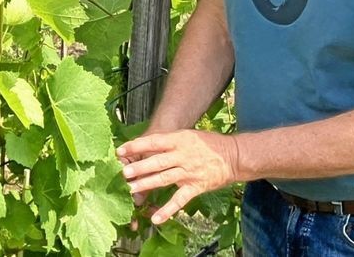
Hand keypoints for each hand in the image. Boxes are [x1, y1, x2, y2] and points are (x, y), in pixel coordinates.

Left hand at [116, 129, 240, 224]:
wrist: (233, 155)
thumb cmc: (207, 143)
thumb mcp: (187, 135)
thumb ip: (168, 141)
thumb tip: (145, 145)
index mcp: (179, 140)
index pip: (153, 142)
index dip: (136, 146)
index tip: (120, 150)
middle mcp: (183, 155)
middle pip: (157, 162)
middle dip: (139, 167)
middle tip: (123, 172)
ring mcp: (189, 172)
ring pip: (164, 179)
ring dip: (147, 184)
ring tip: (131, 188)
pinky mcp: (196, 187)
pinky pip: (180, 200)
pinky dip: (168, 210)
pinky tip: (156, 218)